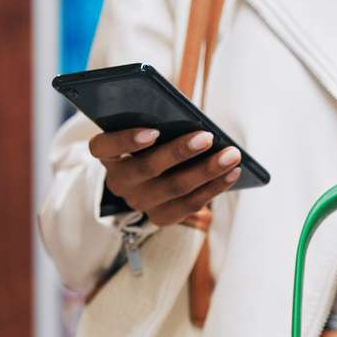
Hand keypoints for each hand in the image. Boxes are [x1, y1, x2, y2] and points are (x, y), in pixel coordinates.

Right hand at [89, 127, 242, 227]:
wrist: (149, 179)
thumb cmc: (152, 142)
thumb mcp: (147, 128)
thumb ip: (159, 122)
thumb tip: (190, 118)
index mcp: (108, 154)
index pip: (104, 146)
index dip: (126, 140)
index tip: (152, 131)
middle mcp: (119, 181)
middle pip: (148, 168)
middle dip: (180, 152)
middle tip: (207, 137)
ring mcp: (139, 202)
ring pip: (174, 188)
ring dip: (207, 171)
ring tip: (231, 155)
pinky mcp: (160, 217)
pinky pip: (189, 205)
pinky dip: (214, 188)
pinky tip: (233, 173)